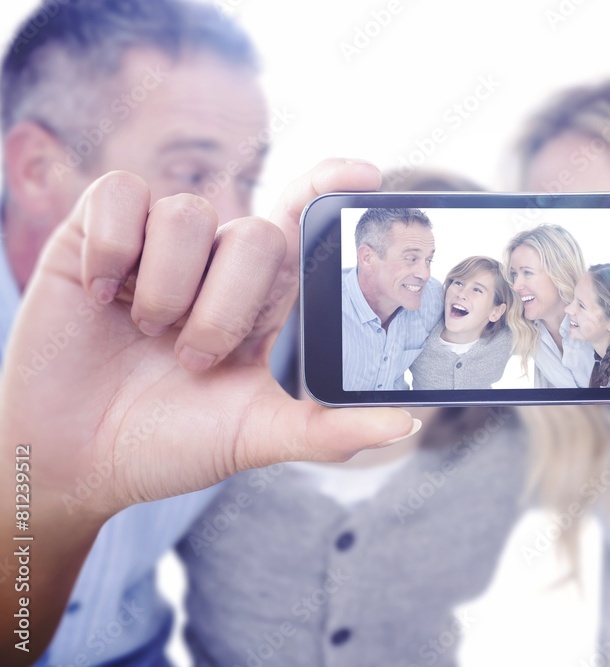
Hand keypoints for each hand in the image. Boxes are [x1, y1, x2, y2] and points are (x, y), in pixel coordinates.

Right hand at [1, 158, 417, 521]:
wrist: (75, 460)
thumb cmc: (174, 443)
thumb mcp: (258, 437)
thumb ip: (329, 429)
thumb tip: (409, 423)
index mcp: (270, 299)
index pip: (309, 222)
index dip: (334, 188)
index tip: (367, 176)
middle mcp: (222, 263)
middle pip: (257, 233)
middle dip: (227, 307)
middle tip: (196, 359)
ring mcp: (162, 247)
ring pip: (190, 215)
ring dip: (169, 289)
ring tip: (147, 335)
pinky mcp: (99, 235)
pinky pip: (121, 196)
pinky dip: (114, 249)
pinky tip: (103, 296)